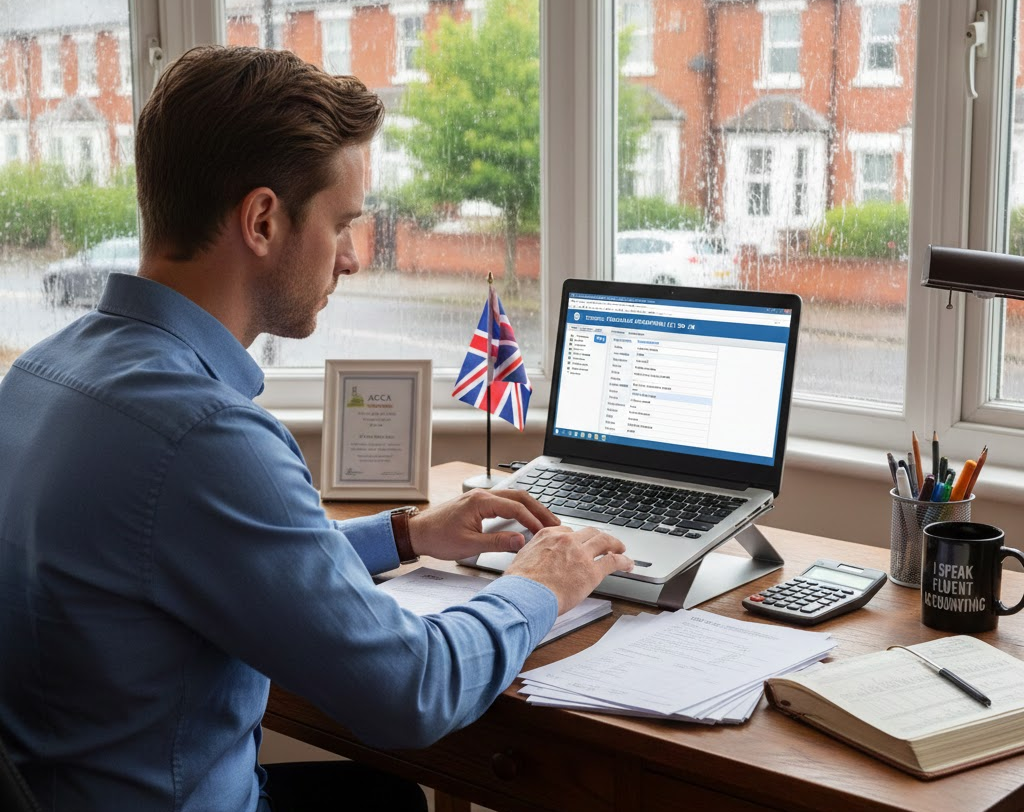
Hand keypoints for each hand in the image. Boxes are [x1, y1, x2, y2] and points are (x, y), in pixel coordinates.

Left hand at [407, 488, 559, 560]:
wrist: (417, 532)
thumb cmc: (438, 538)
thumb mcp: (469, 545)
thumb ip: (497, 542)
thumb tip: (521, 541)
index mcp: (481, 502)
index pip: (516, 508)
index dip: (533, 521)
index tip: (545, 533)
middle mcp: (482, 495)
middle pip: (519, 497)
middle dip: (539, 510)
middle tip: (555, 524)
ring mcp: (481, 497)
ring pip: (513, 497)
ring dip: (531, 508)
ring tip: (545, 522)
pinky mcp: (478, 503)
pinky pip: (505, 502)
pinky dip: (519, 509)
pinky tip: (526, 519)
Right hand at [504, 526, 632, 614]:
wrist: (524, 595)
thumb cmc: (519, 584)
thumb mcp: (521, 560)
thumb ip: (532, 556)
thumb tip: (533, 564)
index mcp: (548, 536)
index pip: (567, 531)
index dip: (577, 538)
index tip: (580, 543)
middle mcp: (566, 540)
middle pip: (589, 532)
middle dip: (599, 537)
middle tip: (605, 542)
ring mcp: (580, 554)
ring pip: (604, 542)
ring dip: (615, 544)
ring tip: (621, 549)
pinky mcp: (592, 571)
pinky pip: (613, 561)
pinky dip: (624, 561)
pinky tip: (628, 564)